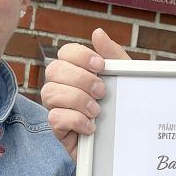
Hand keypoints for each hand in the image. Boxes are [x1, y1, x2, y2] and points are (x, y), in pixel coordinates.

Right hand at [41, 28, 129, 158]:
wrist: (126, 142)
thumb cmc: (120, 106)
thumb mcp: (123, 79)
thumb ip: (113, 55)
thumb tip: (97, 33)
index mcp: (77, 70)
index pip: (65, 52)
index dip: (80, 55)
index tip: (101, 66)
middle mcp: (62, 87)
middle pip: (53, 70)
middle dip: (80, 79)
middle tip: (101, 91)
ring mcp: (58, 107)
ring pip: (49, 93)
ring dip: (77, 100)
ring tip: (97, 111)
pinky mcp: (59, 130)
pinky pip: (54, 118)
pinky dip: (75, 120)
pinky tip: (91, 126)